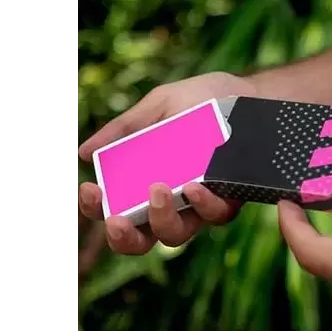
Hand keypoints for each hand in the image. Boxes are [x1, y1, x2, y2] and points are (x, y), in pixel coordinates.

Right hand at [78, 71, 255, 252]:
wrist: (249, 93)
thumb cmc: (201, 101)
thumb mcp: (160, 105)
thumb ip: (125, 129)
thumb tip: (82, 153)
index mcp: (144, 182)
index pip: (111, 207)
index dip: (95, 208)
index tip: (89, 191)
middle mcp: (170, 202)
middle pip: (139, 238)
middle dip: (123, 236)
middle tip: (116, 219)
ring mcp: (200, 205)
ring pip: (176, 234)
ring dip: (162, 220)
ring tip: (158, 190)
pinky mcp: (230, 200)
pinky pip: (215, 215)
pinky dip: (203, 204)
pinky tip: (195, 186)